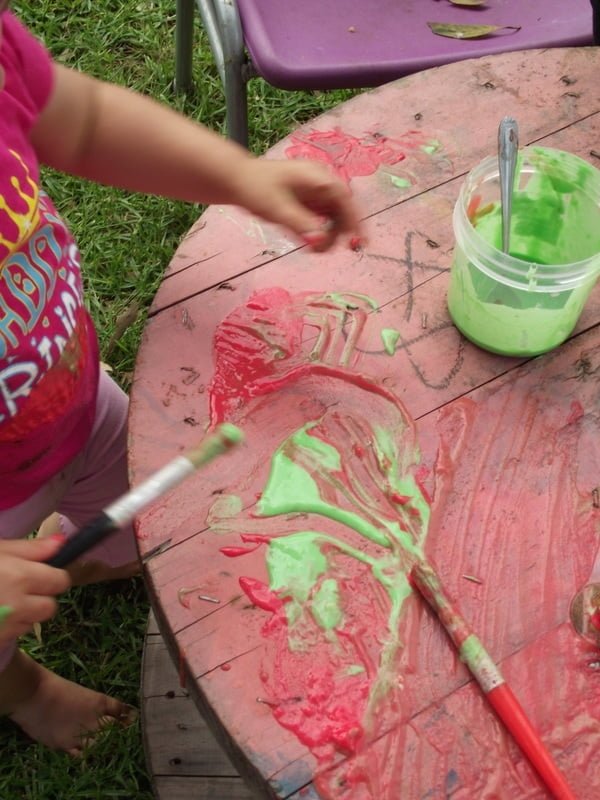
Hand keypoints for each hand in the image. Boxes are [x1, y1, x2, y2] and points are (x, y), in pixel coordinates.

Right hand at [0, 538, 70, 643]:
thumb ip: (30, 548)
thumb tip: (62, 542)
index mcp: (20, 577)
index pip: (61, 581)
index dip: (52, 576)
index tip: (40, 573)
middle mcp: (17, 605)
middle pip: (50, 607)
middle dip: (40, 598)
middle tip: (20, 588)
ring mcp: (6, 627)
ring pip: (33, 623)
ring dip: (24, 614)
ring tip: (3, 601)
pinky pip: (14, 635)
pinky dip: (9, 626)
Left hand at [233, 159, 363, 250]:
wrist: (236, 179)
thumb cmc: (255, 188)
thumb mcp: (278, 209)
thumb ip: (300, 225)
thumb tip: (320, 242)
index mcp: (318, 177)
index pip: (345, 199)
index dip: (355, 221)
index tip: (359, 241)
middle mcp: (320, 183)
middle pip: (342, 210)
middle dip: (338, 232)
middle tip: (324, 251)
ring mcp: (315, 192)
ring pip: (333, 217)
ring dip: (327, 234)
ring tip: (311, 248)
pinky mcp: (308, 202)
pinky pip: (321, 219)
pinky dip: (317, 232)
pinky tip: (306, 241)